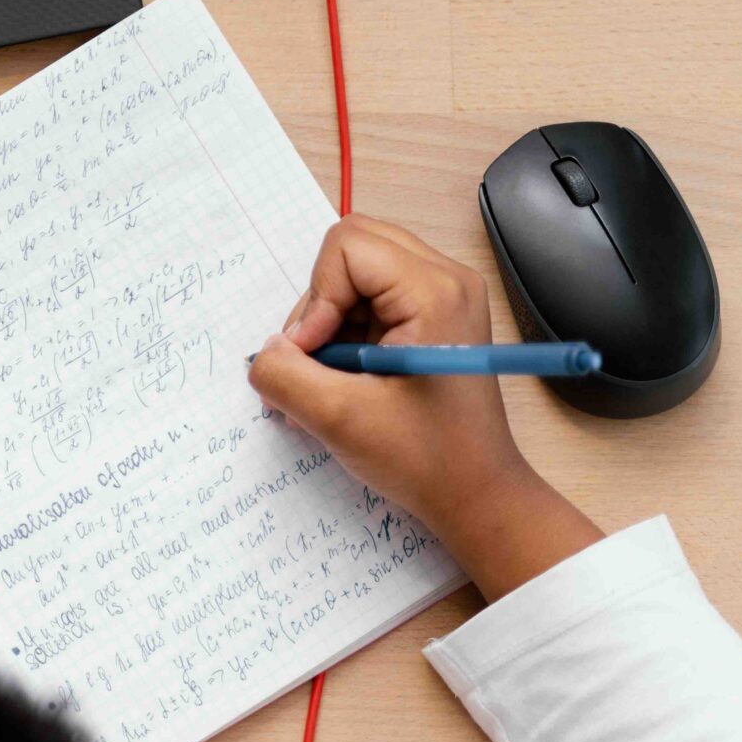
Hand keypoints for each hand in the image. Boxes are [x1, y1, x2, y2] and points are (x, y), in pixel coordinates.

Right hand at [247, 215, 599, 597]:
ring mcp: (442, 296)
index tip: (314, 356)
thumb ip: (284, 374)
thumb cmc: (425, 458)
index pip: (346, 248)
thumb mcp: (338, 418)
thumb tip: (266, 352)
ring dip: (329, 323)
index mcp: (435, 291)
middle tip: (320, 361)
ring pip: (354, 274)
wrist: (476, 493)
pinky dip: (344, 334)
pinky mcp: (432, 316)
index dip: (316, 299)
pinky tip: (347, 379)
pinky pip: (368, 299)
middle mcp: (446, 280)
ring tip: (333, 379)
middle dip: (320, 305)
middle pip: (351, 248)